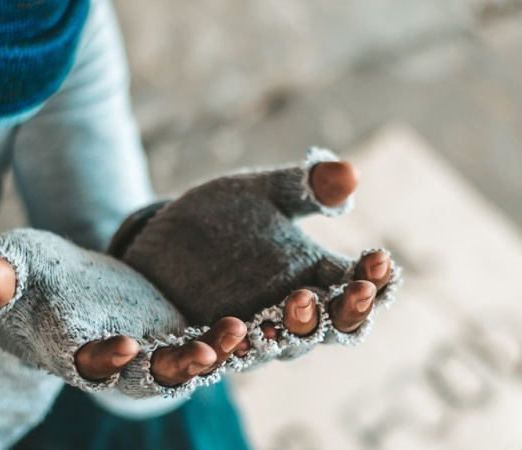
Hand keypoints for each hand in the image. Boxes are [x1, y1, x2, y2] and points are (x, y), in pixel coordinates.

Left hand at [118, 148, 399, 382]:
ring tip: (297, 302)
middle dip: (345, 309)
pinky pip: (218, 357)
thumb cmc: (223, 217)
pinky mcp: (204, 344)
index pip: (357, 286)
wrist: (162, 240)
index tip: (379, 257)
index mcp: (313, 277)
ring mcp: (249, 334)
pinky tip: (229, 335)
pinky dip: (224, 350)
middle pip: (330, 326)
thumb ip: (303, 186)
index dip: (375, 277)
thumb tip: (349, 173)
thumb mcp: (259, 193)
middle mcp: (288, 314)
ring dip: (292, 329)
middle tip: (354, 289)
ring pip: (280, 345)